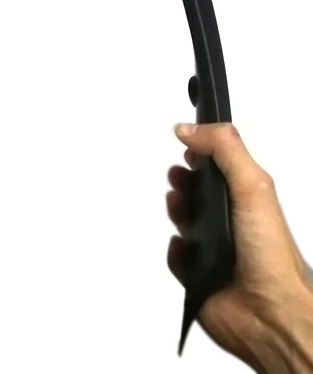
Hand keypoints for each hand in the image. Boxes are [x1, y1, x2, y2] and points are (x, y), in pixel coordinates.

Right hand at [168, 123, 312, 370]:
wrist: (270, 315)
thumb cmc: (270, 254)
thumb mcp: (254, 187)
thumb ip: (225, 150)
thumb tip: (188, 128)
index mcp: (248, 199)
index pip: (221, 166)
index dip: (202, 151)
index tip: (186, 142)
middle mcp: (232, 221)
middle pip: (198, 190)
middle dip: (182, 179)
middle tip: (178, 178)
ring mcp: (215, 248)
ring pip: (183, 220)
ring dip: (176, 209)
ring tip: (179, 208)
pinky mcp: (198, 274)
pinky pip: (175, 255)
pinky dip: (174, 250)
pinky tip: (184, 248)